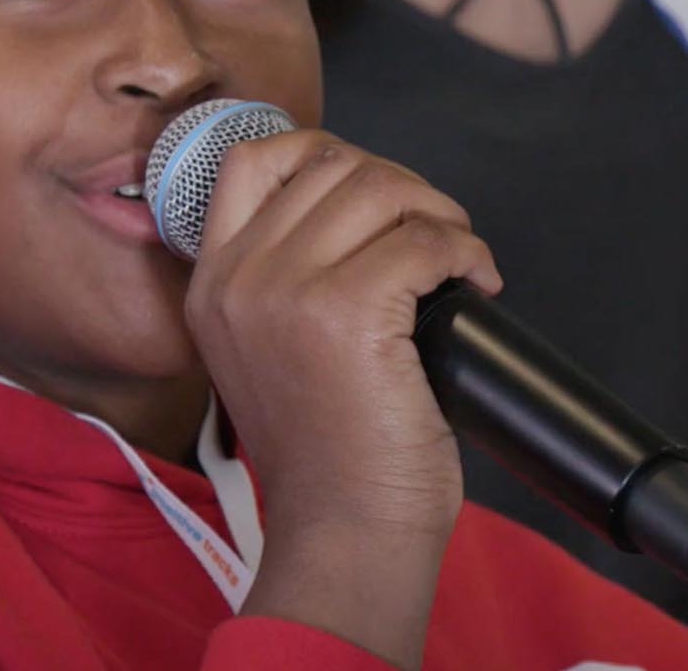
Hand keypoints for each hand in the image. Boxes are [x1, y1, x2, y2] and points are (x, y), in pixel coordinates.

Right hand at [187, 130, 501, 668]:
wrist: (344, 534)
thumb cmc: (328, 456)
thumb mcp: (267, 353)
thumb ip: (283, 280)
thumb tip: (362, 208)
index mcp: (211, 285)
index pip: (252, 159)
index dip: (325, 154)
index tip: (376, 195)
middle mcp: (238, 278)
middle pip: (331, 163)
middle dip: (401, 188)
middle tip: (437, 236)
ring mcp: (287, 290)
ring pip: (380, 187)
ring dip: (438, 213)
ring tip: (458, 259)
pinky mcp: (347, 310)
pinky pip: (425, 239)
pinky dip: (465, 252)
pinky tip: (476, 283)